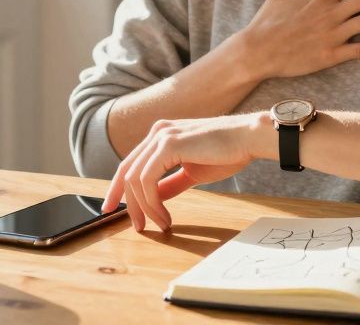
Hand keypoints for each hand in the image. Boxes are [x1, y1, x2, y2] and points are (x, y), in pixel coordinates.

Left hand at [101, 113, 265, 231]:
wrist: (248, 139)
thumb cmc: (226, 153)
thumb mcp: (191, 172)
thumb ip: (170, 183)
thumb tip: (153, 199)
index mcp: (160, 135)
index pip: (130, 164)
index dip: (118, 188)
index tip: (111, 209)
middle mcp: (156, 132)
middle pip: (127, 172)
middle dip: (127, 203)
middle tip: (138, 227)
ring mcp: (161, 136)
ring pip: (136, 179)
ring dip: (145, 207)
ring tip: (162, 224)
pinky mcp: (169, 144)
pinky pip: (148, 179)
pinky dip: (152, 202)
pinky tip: (165, 216)